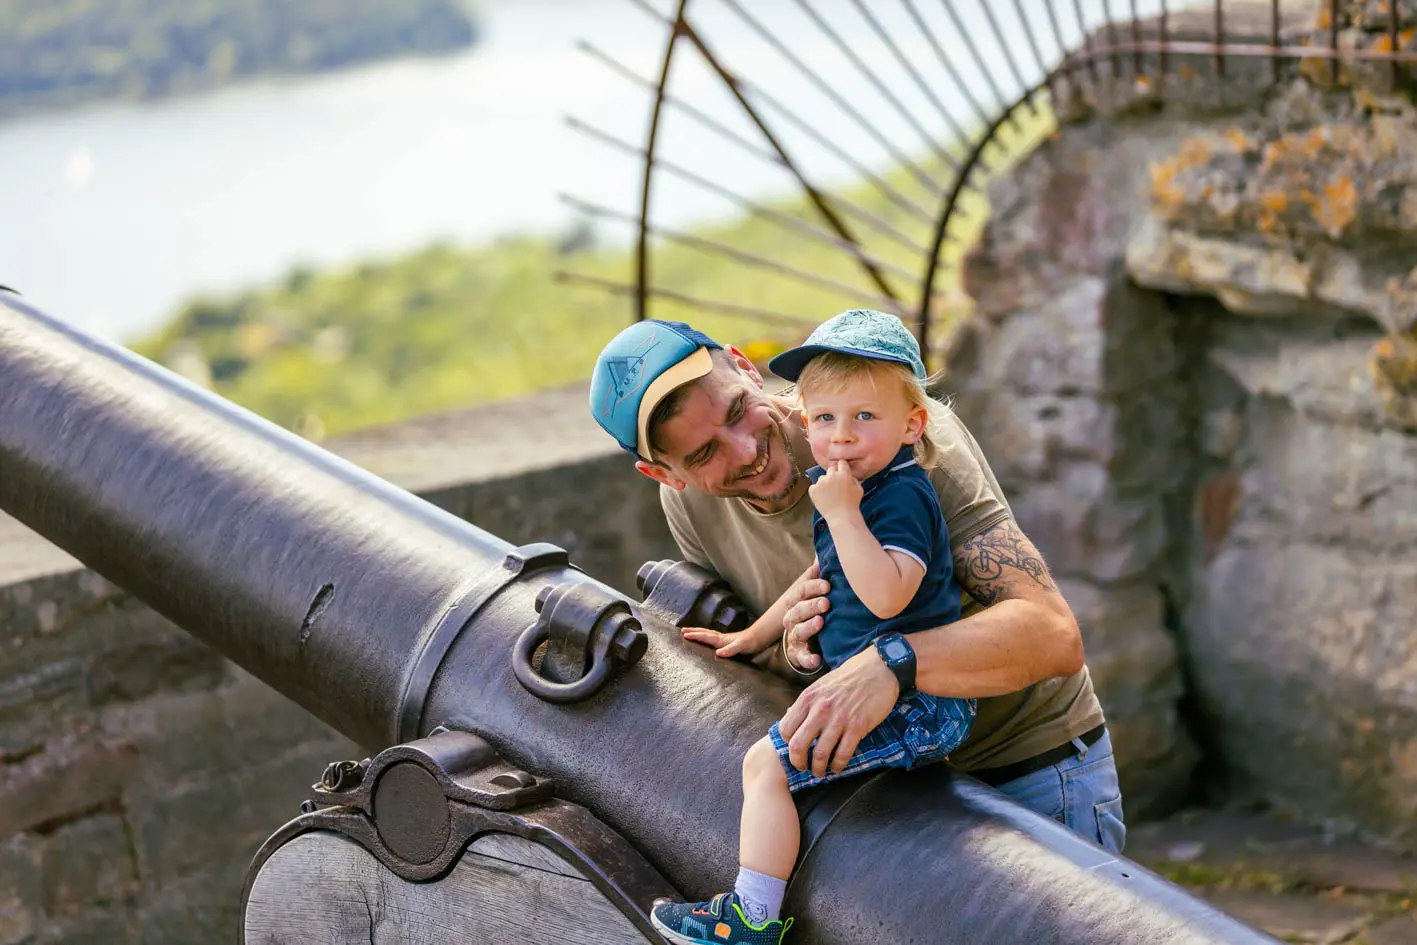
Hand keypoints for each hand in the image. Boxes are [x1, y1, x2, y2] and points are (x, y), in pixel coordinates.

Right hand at [681, 626, 762, 658]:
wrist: (759, 638)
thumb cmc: (750, 643)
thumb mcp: (741, 647)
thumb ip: (730, 649)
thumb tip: (718, 653)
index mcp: (721, 640)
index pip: (705, 637)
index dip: (695, 636)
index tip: (684, 635)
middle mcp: (721, 638)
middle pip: (704, 633)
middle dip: (693, 631)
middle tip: (681, 630)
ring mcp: (723, 639)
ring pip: (707, 634)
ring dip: (698, 632)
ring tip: (690, 632)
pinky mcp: (726, 642)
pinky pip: (712, 638)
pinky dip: (705, 636)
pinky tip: (706, 639)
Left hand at [777, 644, 897, 775]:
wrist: (878, 669)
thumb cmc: (849, 677)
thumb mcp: (820, 685)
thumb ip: (806, 703)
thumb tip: (791, 717)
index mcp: (808, 698)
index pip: (786, 729)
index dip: (787, 744)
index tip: (794, 750)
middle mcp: (820, 710)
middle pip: (798, 746)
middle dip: (798, 762)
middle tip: (803, 768)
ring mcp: (838, 719)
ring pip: (820, 754)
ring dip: (818, 769)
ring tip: (820, 772)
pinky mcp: (857, 727)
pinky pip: (843, 754)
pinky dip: (838, 766)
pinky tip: (837, 767)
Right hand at [781, 565, 828, 671]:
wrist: (803, 641)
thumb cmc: (810, 613)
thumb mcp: (812, 595)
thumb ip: (815, 579)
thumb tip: (820, 558)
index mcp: (795, 603)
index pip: (799, 592)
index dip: (812, 587)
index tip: (827, 585)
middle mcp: (792, 619)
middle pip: (798, 610)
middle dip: (811, 606)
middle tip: (826, 603)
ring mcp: (795, 637)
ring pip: (798, 632)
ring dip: (809, 627)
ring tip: (821, 622)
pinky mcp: (799, 655)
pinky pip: (802, 657)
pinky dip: (808, 658)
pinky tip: (817, 659)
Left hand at [807, 460, 862, 523]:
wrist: (842, 516)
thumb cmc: (853, 503)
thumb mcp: (859, 488)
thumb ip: (853, 478)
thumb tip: (848, 474)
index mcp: (843, 474)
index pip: (841, 463)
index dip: (842, 467)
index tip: (842, 472)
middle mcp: (831, 475)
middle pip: (831, 470)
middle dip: (833, 476)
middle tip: (836, 486)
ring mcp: (821, 482)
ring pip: (822, 478)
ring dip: (825, 483)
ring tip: (830, 495)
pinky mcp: (813, 489)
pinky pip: (814, 487)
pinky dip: (817, 491)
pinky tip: (823, 498)